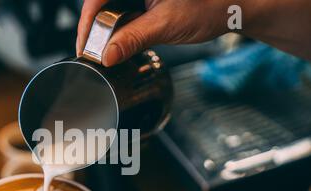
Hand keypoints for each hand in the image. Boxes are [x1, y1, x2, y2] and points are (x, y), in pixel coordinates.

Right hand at [77, 0, 310, 62]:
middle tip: (91, 50)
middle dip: (95, 25)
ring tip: (103, 47)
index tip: (84, 44)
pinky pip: (124, 6)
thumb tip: (106, 56)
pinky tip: (120, 38)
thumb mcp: (166, 24)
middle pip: (102, 0)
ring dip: (106, 26)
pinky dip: (119, 23)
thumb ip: (133, 39)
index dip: (87, 20)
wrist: (235, 5)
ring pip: (111, 4)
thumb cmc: (212, 5)